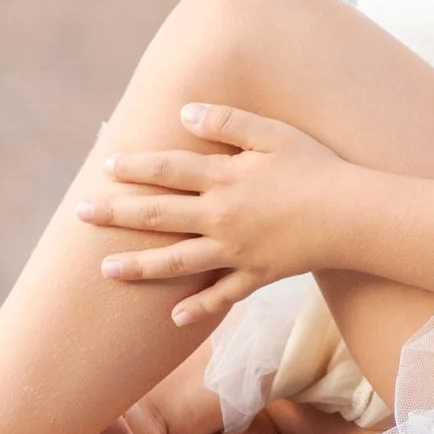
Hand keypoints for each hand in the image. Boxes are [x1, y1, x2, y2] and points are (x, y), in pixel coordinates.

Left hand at [78, 102, 345, 325]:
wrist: (353, 216)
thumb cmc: (317, 166)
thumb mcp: (273, 134)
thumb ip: (228, 123)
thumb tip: (183, 114)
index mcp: (225, 179)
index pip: (168, 170)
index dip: (135, 167)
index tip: (105, 166)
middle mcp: (222, 217)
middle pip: (159, 215)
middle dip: (117, 214)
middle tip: (80, 214)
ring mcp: (236, 252)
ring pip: (177, 261)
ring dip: (138, 265)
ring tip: (105, 269)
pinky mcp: (257, 276)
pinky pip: (221, 296)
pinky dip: (197, 309)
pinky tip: (172, 318)